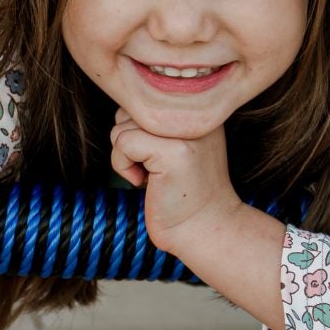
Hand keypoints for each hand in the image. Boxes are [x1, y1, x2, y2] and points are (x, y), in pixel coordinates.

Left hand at [111, 106, 244, 255]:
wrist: (207, 229)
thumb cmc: (182, 193)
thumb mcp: (175, 146)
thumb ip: (157, 121)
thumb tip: (122, 104)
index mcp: (196, 108)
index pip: (143, 100)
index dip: (137, 133)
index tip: (156, 159)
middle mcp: (195, 112)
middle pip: (129, 110)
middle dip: (129, 143)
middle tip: (154, 168)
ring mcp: (186, 131)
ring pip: (122, 126)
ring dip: (126, 157)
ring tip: (153, 176)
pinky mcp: (173, 151)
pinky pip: (123, 144)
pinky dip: (123, 168)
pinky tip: (147, 184)